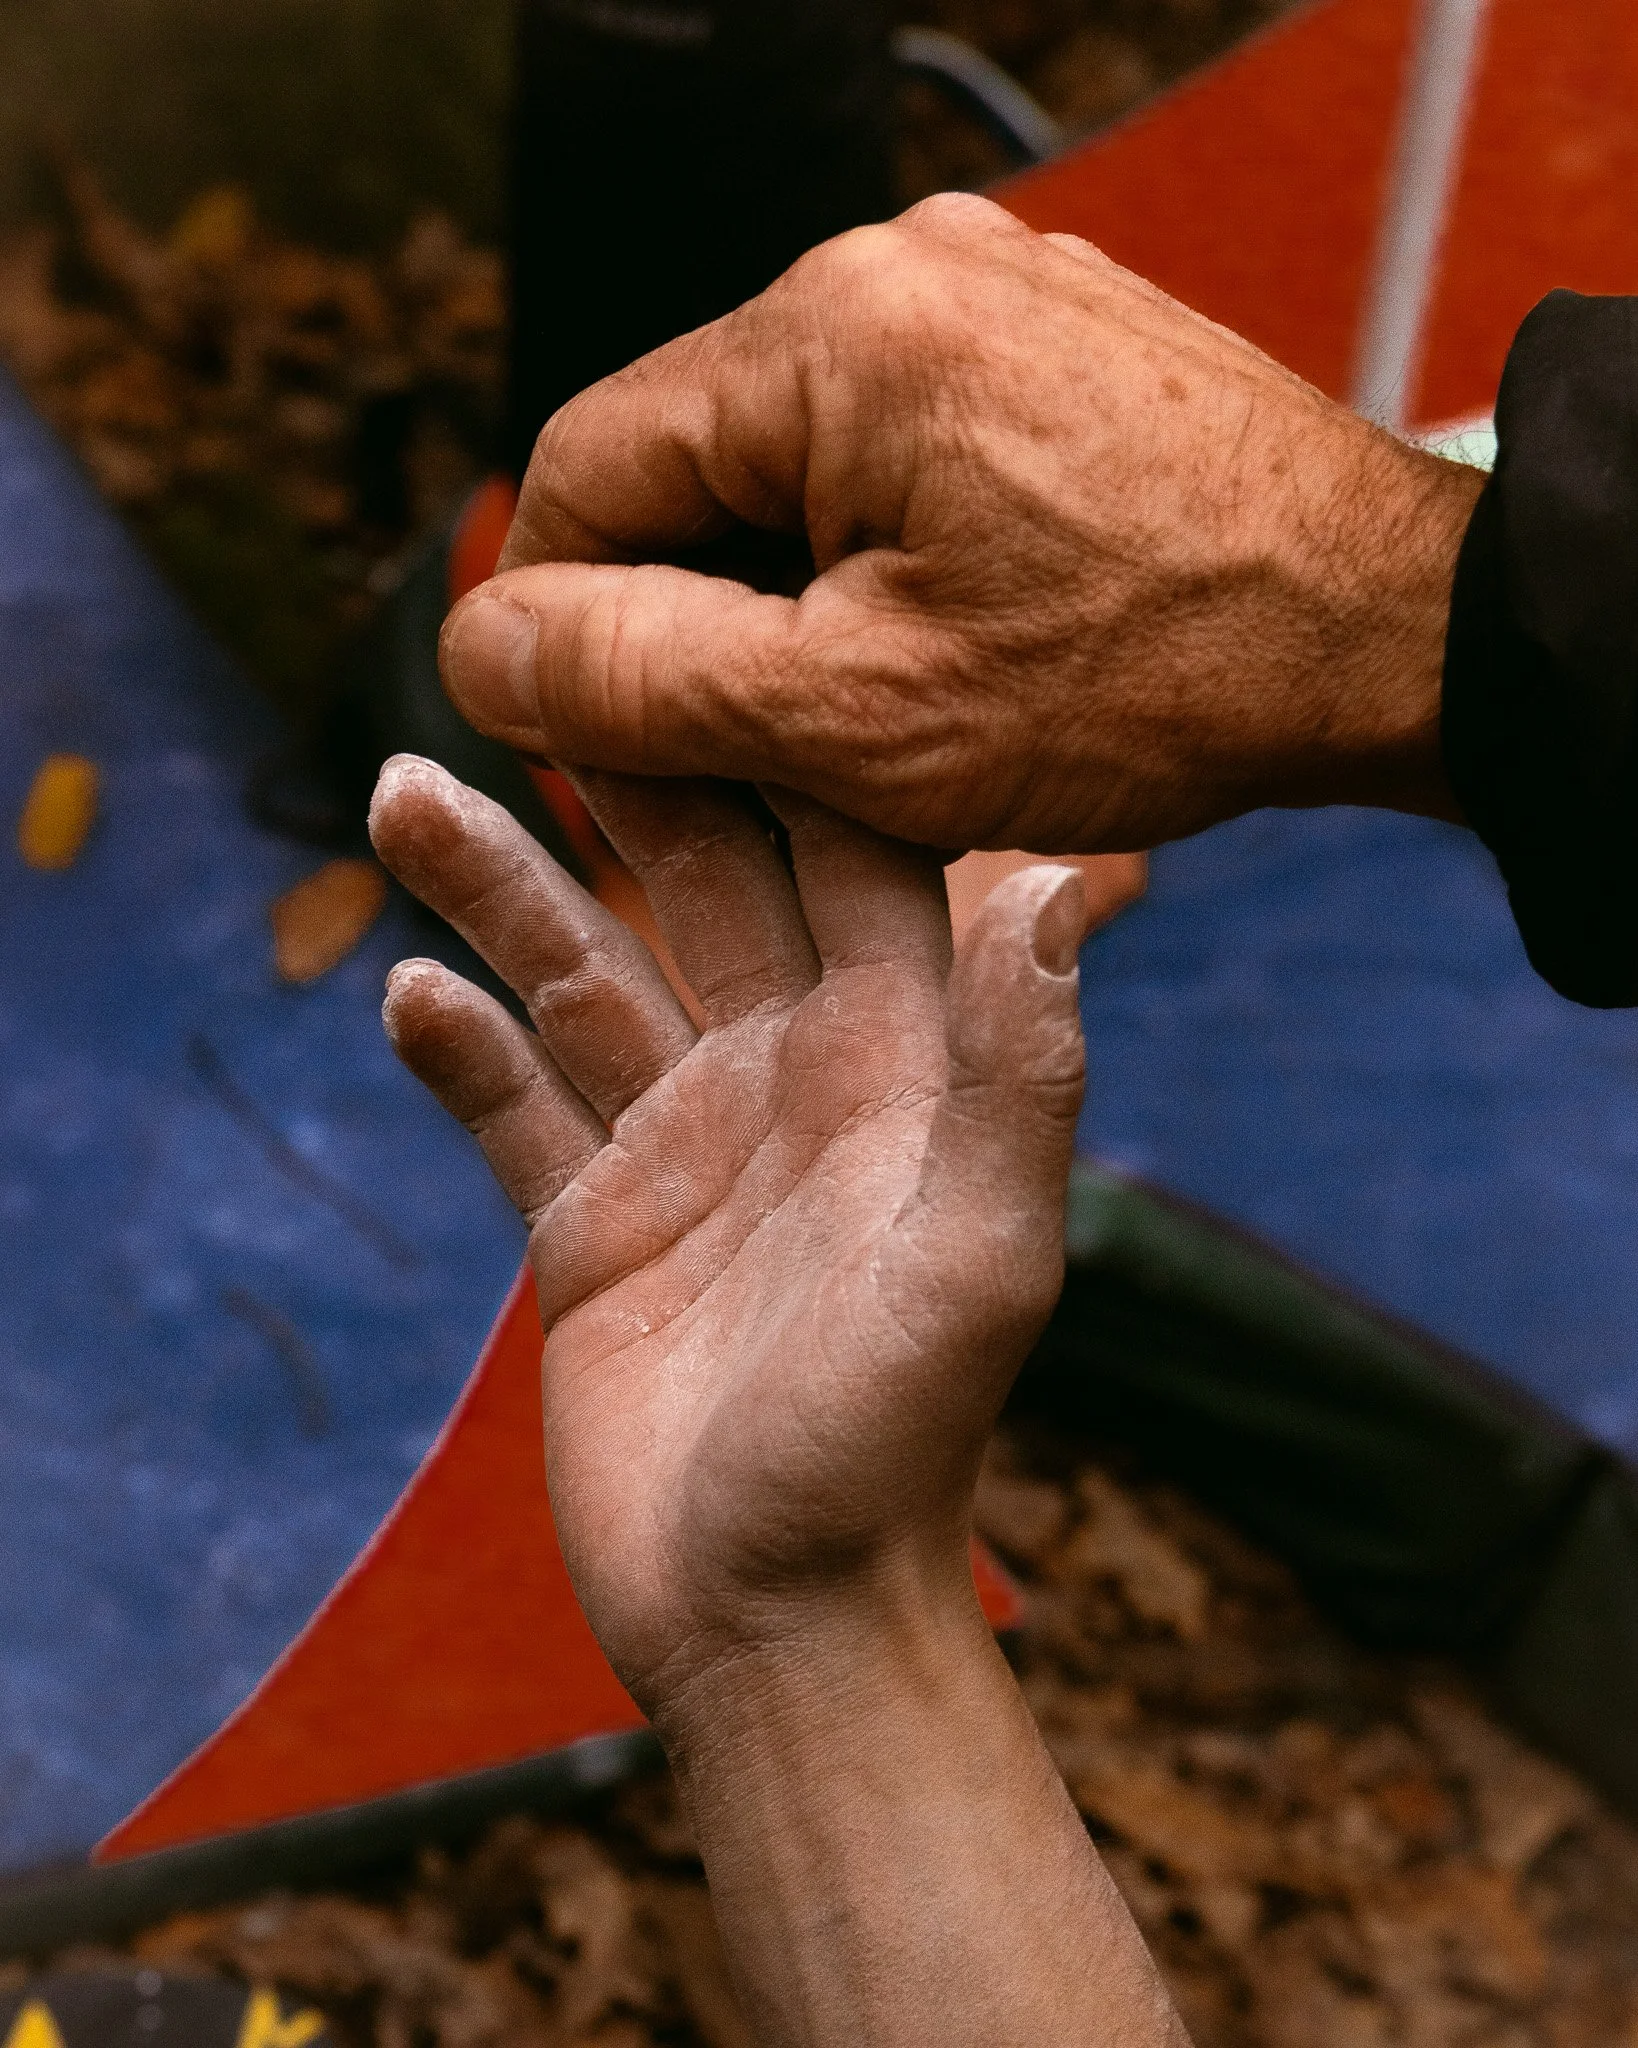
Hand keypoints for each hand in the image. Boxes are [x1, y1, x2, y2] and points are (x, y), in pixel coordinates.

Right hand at [369, 755, 1085, 1711]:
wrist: (783, 1615)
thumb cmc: (897, 1444)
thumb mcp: (980, 1258)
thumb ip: (1016, 1082)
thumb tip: (1059, 896)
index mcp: (889, 1059)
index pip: (842, 860)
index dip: (789, 747)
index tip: (723, 621)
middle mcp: (784, 1076)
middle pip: (689, 890)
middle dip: (617, 784)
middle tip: (530, 666)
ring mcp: (681, 1145)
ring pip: (576, 979)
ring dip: (495, 891)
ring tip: (402, 792)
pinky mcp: (590, 1227)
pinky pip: (510, 1110)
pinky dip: (457, 1051)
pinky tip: (403, 998)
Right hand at [439, 192, 1482, 855]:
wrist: (1391, 632)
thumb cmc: (1155, 674)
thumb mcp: (862, 717)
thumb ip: (643, 678)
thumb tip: (480, 645)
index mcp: (824, 337)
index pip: (579, 471)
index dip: (560, 629)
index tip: (603, 750)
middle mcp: (892, 272)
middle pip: (681, 462)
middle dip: (687, 618)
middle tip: (746, 764)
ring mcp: (979, 294)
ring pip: (783, 463)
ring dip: (782, 595)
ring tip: (865, 717)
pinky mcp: (1039, 342)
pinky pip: (887, 445)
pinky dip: (874, 554)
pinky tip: (939, 646)